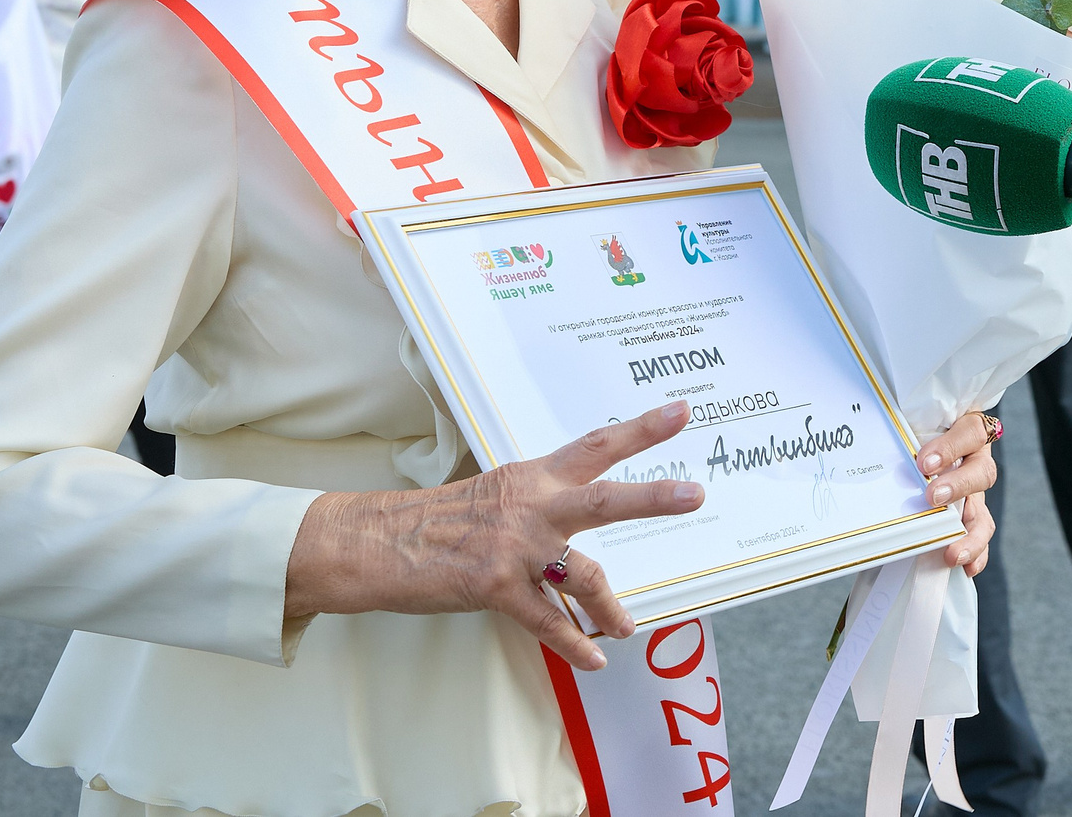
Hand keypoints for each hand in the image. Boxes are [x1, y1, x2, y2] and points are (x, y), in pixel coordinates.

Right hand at [284, 400, 704, 669]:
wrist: (376, 544)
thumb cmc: (436, 520)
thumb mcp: (495, 493)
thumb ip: (540, 499)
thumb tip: (581, 507)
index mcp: (533, 477)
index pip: (596, 447)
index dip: (641, 429)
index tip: (681, 413)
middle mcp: (531, 506)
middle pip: (604, 498)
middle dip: (653, 498)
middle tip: (696, 494)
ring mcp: (515, 547)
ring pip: (584, 574)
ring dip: (613, 606)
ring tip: (629, 627)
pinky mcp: (494, 587)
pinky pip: (547, 622)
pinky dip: (574, 643)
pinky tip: (593, 659)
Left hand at [916, 410, 997, 576]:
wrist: (914, 454)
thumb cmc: (912, 433)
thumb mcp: (911, 428)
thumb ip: (904, 436)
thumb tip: (870, 446)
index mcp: (964, 431)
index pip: (971, 432)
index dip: (951, 447)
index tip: (923, 463)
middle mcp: (975, 461)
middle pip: (982, 472)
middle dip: (958, 487)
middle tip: (931, 497)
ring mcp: (975, 493)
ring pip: (983, 513)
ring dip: (970, 535)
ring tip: (952, 552)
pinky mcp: (970, 518)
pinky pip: (979, 538)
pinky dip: (975, 554)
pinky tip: (966, 567)